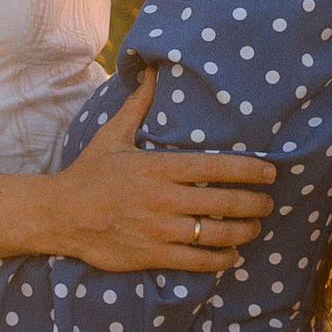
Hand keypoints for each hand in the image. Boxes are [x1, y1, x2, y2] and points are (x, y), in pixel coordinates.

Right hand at [53, 74, 277, 273]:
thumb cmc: (89, 173)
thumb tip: (149, 70)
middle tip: (268, 203)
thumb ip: (138, 105)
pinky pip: (197, 262)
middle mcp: (164, 199)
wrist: (60, 215)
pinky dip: (221, 259)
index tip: (271, 172)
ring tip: (255, 228)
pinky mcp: (152, 255)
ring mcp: (159, 230)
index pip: (216, 167)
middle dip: (255, 204)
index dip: (250, 170)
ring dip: (244, 232)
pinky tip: (232, 255)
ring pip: (216, 234)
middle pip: (225, 203)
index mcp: (159, 167)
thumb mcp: (113, 135)